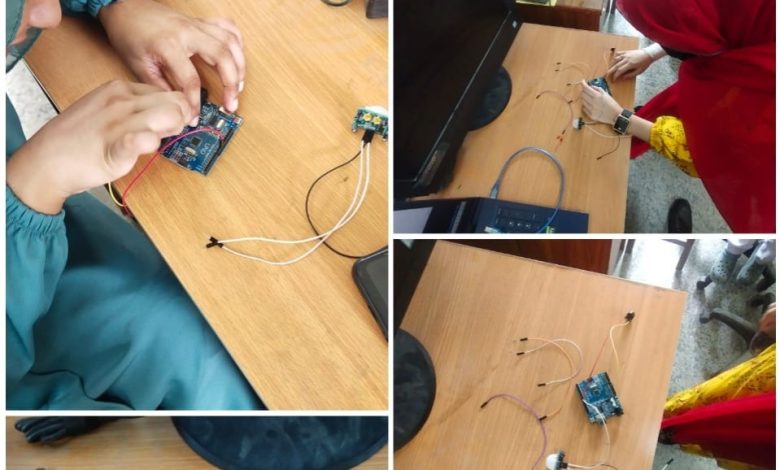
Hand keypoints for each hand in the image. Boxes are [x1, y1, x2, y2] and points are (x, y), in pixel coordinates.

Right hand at [7, 80, 189, 213]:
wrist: (45, 161)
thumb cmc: (79, 139)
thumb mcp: (107, 111)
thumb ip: (137, 110)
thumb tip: (169, 117)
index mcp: (120, 88)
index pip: (168, 93)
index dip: (176, 110)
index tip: (167, 125)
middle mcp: (121, 101)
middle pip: (176, 103)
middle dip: (180, 120)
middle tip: (165, 135)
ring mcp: (118, 122)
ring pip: (169, 117)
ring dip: (170, 132)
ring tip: (152, 143)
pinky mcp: (115, 147)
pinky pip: (142, 140)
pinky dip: (149, 143)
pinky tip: (143, 147)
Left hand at [98, 0, 244, 123]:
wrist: (124, 7)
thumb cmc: (129, 33)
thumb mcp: (138, 65)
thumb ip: (160, 87)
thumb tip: (177, 106)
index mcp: (169, 44)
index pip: (191, 80)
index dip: (195, 102)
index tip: (195, 116)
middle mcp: (187, 32)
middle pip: (222, 58)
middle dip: (231, 85)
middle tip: (231, 104)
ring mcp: (196, 25)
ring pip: (230, 43)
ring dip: (240, 66)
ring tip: (239, 86)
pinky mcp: (200, 21)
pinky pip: (228, 28)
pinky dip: (237, 43)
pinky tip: (237, 58)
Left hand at [580, 80, 622, 124]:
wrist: (615, 115)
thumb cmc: (612, 104)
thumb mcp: (606, 94)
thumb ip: (598, 89)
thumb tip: (590, 86)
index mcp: (597, 96)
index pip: (586, 88)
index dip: (583, 84)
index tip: (582, 82)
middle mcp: (593, 102)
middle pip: (582, 94)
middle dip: (584, 91)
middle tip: (587, 91)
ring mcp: (591, 109)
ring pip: (582, 101)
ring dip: (585, 98)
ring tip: (590, 99)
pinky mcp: (590, 115)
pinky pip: (584, 108)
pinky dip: (586, 105)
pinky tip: (591, 105)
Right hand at [606, 49, 652, 80]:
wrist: (648, 54)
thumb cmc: (645, 63)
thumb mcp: (639, 71)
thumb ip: (630, 75)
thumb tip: (623, 78)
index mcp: (630, 64)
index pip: (619, 71)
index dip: (615, 76)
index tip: (613, 80)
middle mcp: (626, 59)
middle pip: (615, 66)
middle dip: (610, 71)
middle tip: (606, 76)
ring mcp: (626, 55)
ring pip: (616, 59)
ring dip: (612, 65)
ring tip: (610, 69)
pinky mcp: (627, 52)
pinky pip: (619, 53)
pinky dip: (615, 56)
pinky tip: (614, 59)